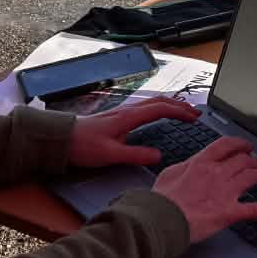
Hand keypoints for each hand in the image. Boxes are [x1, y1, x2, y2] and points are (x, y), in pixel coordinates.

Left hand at [65, 96, 199, 169]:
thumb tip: (158, 156)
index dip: (180, 112)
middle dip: (180, 105)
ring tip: (183, 112)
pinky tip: (159, 116)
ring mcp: (122, 112)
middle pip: (159, 101)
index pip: (161, 109)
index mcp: (129, 117)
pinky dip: (159, 108)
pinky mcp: (118, 116)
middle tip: (195, 114)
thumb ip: (136, 155)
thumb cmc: (83, 145)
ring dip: (170, 105)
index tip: (194, 118)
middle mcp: (127, 110)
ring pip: (152, 102)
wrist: (61, 138)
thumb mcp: (111, 154)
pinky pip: (145, 107)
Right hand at [154, 135, 256, 245]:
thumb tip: (192, 163)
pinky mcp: (230, 212)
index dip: (239, 143)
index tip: (244, 144)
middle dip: (252, 158)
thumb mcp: (169, 174)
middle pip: (243, 159)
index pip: (227, 145)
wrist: (162, 220)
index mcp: (202, 162)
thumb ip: (186, 165)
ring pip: (252, 176)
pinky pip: (256, 209)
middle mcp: (218, 174)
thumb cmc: (162, 200)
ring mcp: (226, 192)